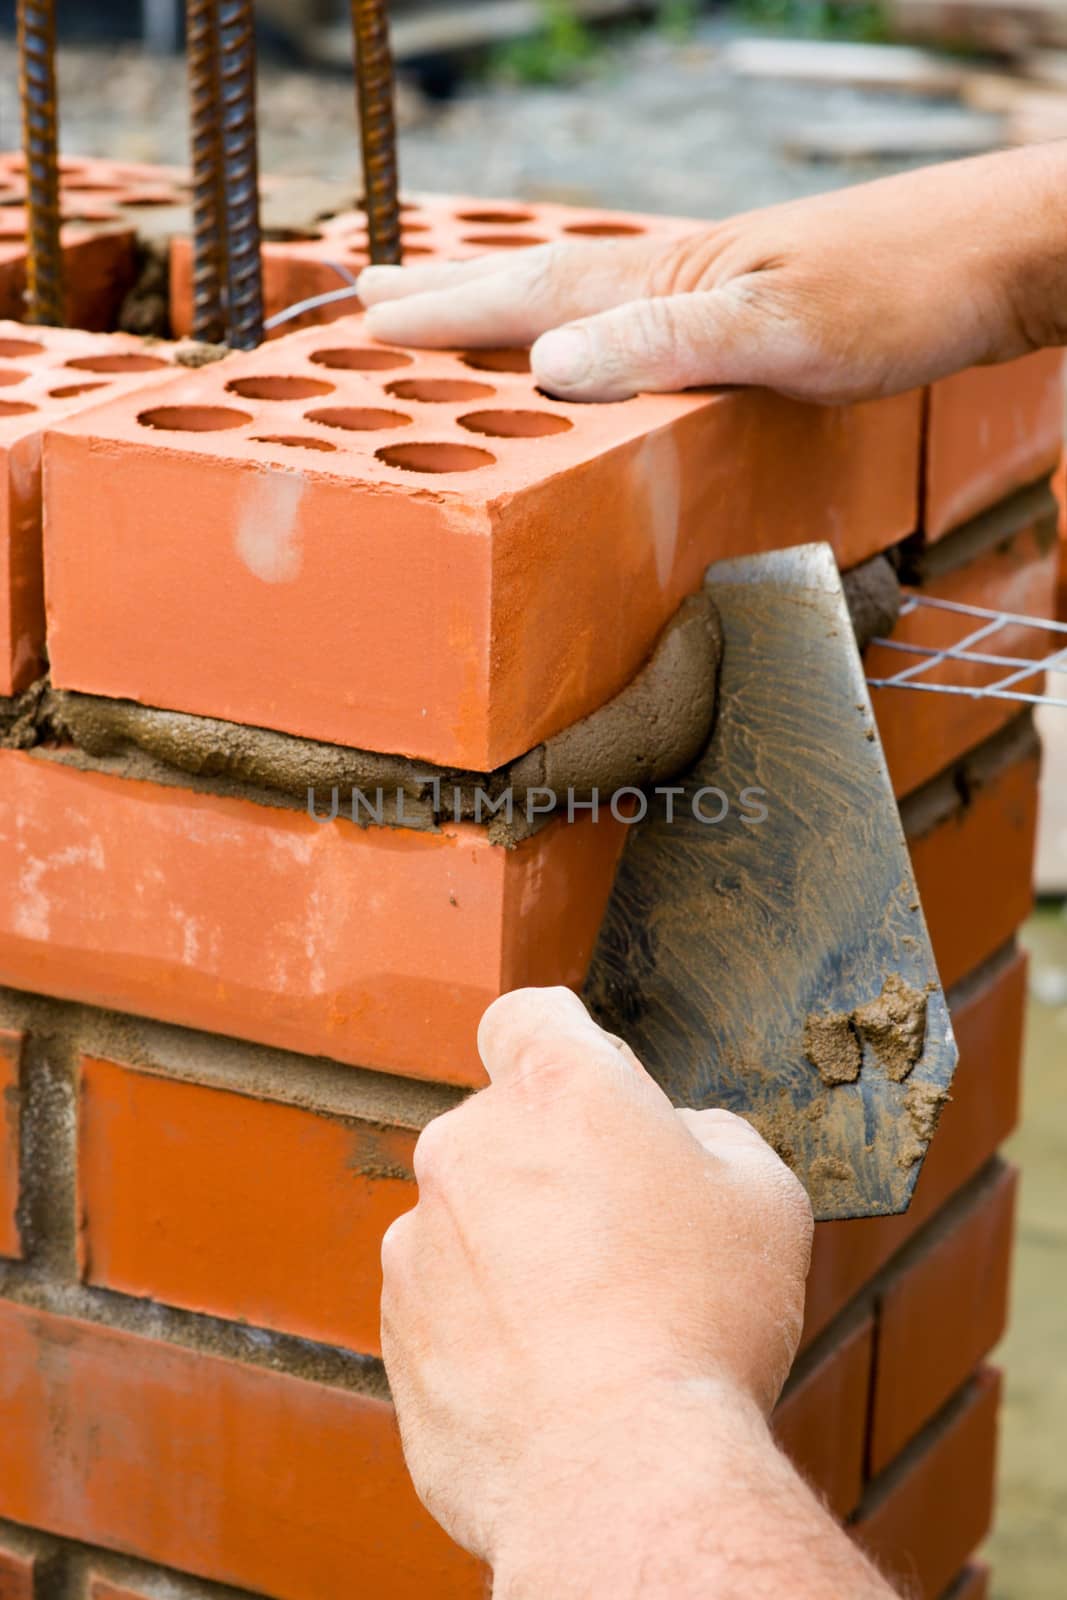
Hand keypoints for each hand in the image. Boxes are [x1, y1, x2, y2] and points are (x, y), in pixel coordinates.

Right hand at [358, 144, 1066, 403]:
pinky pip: (631, 322)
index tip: (362, 320)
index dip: (445, 315)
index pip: (530, 297)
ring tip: (453, 307)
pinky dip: (582, 327)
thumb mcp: (781, 330)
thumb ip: (667, 344)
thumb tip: (545, 367)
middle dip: (451, 297)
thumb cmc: (905, 290)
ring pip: (581, 301)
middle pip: (539, 285)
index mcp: (667, 282)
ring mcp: (712, 293)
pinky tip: (589, 342)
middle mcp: (677, 281)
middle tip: (371, 296)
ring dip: (507, 306)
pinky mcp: (749, 315)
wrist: (1004, 258)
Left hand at [380, 987, 812, 1585]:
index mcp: (555, 1087)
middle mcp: (466, 1144)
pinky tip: (553, 1379)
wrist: (616, 1470)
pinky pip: (447, 1303)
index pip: (529, 1016)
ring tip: (595, 1329)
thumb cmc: (701, 1319)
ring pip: (472, 1219)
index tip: (597, 1097)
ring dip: (518, 1251)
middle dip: (553, 1167)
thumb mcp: (763, 1196)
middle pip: (504, 1129)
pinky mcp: (396, 1328)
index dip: (564, 1046)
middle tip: (627, 1243)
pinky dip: (488, 1327)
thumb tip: (680, 1141)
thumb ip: (712, 1136)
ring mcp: (418, 1238)